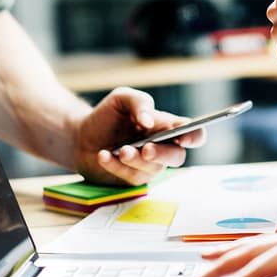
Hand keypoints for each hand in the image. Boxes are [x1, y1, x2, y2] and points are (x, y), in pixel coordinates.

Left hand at [73, 87, 205, 185]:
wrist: (82, 136)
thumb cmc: (107, 116)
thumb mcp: (121, 98)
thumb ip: (139, 102)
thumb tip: (150, 121)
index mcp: (167, 126)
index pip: (193, 133)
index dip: (194, 136)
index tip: (184, 137)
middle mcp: (163, 147)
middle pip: (178, 156)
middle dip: (163, 153)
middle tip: (146, 149)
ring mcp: (150, 165)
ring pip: (153, 168)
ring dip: (135, 159)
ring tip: (120, 150)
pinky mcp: (134, 177)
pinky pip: (131, 176)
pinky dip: (116, 166)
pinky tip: (103, 155)